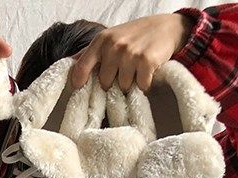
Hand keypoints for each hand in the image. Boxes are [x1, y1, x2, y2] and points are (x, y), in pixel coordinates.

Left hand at [71, 13, 194, 91]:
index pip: (80, 67)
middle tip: (124, 72)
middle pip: (104, 83)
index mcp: (101, 40)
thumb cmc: (135, 36)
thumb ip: (90, 53)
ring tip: (136, 70)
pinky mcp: (146, 61)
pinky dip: (145, 84)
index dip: (79, 82)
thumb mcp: (110, 38)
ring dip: (130, 84)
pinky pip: (140, 86)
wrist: (168, 27)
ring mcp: (130, 53)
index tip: (80, 89)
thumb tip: (69, 65)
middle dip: (113, 83)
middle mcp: (113, 46)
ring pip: (122, 87)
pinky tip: (147, 72)